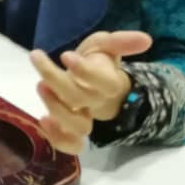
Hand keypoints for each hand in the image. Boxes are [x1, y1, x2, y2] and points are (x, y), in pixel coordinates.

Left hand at [29, 30, 152, 154]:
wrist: (92, 84)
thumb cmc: (98, 62)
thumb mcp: (105, 45)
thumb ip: (121, 41)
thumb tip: (146, 39)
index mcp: (110, 82)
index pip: (104, 82)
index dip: (85, 71)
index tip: (66, 55)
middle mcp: (97, 103)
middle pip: (80, 99)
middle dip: (56, 79)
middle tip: (37, 58)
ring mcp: (86, 119)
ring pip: (79, 126)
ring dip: (56, 108)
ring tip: (40, 86)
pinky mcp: (72, 131)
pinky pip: (72, 145)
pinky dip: (58, 139)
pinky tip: (43, 121)